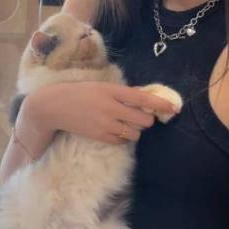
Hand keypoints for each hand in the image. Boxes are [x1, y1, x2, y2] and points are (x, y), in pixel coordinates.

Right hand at [28, 81, 179, 144]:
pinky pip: (122, 142)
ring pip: (134, 133)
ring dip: (135, 130)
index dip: (160, 104)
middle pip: (143, 120)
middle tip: (140, 117)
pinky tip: (115, 130)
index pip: (143, 98)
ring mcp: (106, 123)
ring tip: (125, 124)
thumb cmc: (80, 93)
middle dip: (146, 119)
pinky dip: (123, 138)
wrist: (54, 106)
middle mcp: (111, 107)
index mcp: (113, 91)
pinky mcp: (99, 136)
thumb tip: (143, 98)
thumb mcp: (102, 86)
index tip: (174, 108)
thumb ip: (121, 93)